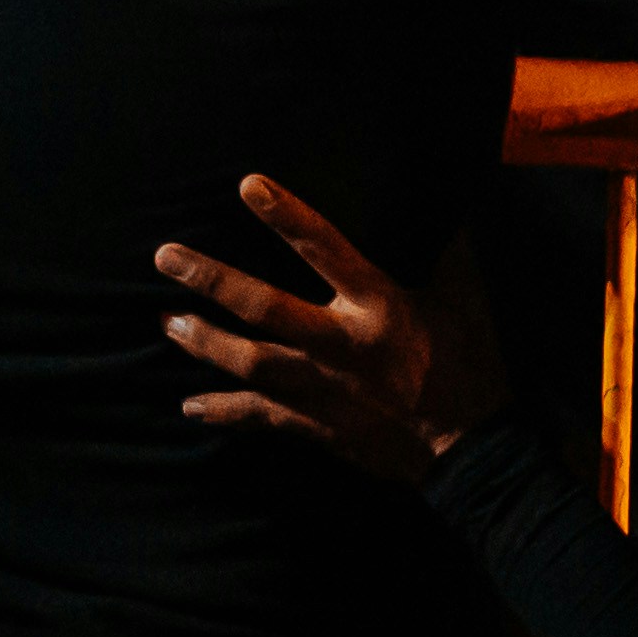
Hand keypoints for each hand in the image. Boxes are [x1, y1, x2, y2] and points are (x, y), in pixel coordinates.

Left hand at [152, 171, 465, 475]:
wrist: (471, 452)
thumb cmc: (470, 366)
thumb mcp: (467, 302)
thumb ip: (451, 252)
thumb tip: (454, 204)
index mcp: (378, 307)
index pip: (326, 249)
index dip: (287, 217)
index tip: (247, 184)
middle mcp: (342, 346)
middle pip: (265, 309)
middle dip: (212, 281)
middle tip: (166, 257)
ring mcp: (324, 389)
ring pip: (250, 364)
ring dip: (204, 342)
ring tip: (166, 322)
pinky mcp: (317, 426)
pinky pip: (260, 417)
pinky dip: (223, 411)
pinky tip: (188, 407)